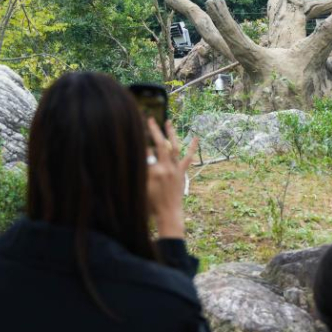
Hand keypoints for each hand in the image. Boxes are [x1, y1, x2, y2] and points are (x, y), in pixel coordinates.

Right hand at [146, 118, 197, 238]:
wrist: (168, 213)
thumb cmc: (151, 203)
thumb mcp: (141, 187)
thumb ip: (141, 172)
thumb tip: (141, 155)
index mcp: (153, 172)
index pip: (146, 151)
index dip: (140, 143)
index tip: (135, 134)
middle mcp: (165, 168)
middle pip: (160, 144)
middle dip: (154, 130)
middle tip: (150, 119)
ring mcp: (175, 169)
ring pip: (174, 147)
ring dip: (171, 133)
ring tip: (168, 122)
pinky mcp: (181, 172)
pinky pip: (188, 158)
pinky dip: (192, 147)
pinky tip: (196, 137)